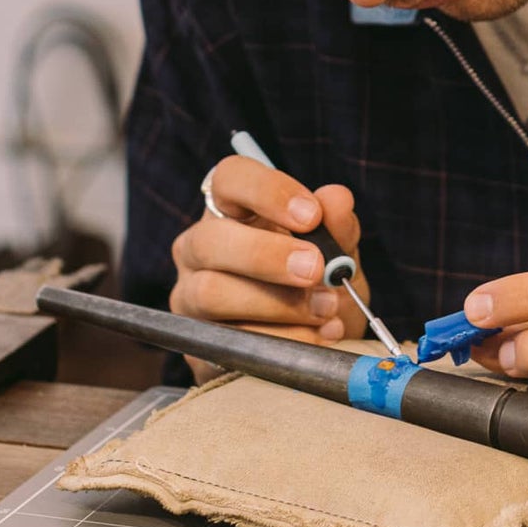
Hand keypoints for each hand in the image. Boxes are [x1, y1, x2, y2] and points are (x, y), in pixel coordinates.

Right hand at [169, 155, 368, 370]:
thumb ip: (337, 227)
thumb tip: (337, 198)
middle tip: (317, 269)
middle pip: (210, 239)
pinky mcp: (196, 344)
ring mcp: (190, 297)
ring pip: (211, 292)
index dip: (267, 191)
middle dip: (267, 255)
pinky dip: (279, 340)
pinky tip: (317, 337)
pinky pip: (227, 341)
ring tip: (325, 310)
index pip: (230, 178)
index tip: (311, 215)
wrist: (310, 347)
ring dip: (276, 305)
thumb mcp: (337, 255)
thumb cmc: (316, 286)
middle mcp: (199, 248)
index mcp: (231, 210)